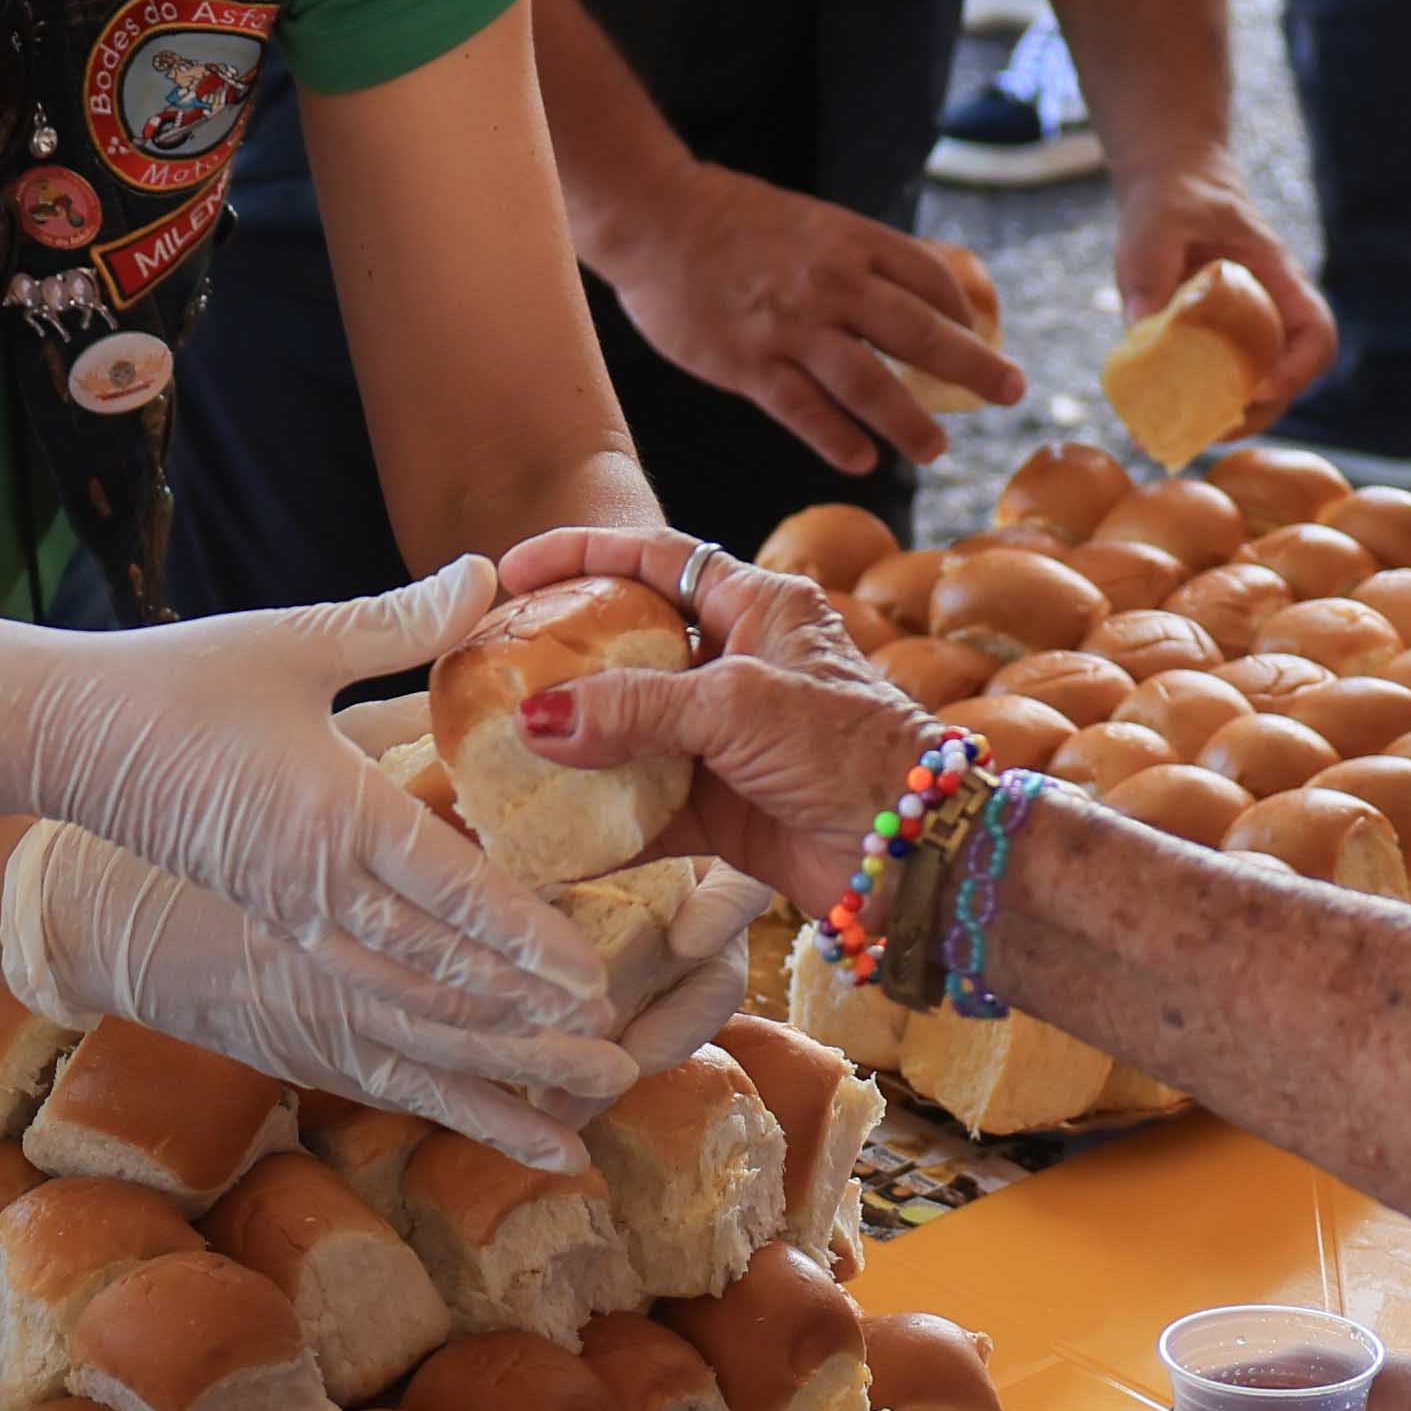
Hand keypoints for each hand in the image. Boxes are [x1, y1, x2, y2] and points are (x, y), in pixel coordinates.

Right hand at [0, 557, 598, 1031]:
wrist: (65, 740)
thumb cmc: (178, 681)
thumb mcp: (295, 640)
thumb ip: (399, 622)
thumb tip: (485, 574)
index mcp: (336, 817)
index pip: (452, 892)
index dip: (527, 940)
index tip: (590, 978)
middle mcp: (318, 889)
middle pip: (440, 967)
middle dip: (524, 1008)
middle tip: (608, 1039)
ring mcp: (290, 919)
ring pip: (400, 998)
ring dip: (479, 1033)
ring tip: (554, 1064)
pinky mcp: (270, 928)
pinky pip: (356, 997)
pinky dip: (418, 1030)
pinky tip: (462, 1048)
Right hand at [487, 521, 923, 897]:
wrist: (917, 855)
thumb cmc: (852, 751)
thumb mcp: (738, 706)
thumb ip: (634, 707)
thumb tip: (539, 721)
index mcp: (760, 607)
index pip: (658, 559)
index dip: (584, 555)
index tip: (513, 570)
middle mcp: (741, 666)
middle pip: (632, 647)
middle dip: (564, 660)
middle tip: (493, 668)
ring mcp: (729, 741)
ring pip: (630, 733)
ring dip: (574, 747)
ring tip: (502, 750)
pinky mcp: (725, 809)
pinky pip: (646, 809)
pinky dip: (602, 823)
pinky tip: (550, 834)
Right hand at [586, 154, 1018, 475]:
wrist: (654, 216)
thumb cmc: (734, 220)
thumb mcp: (812, 222)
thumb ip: (860, 257)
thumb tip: (920, 289)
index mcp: (851, 242)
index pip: (930, 279)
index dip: (964, 312)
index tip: (980, 338)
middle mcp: (831, 284)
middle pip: (919, 333)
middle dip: (974, 368)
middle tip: (1013, 392)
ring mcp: (789, 327)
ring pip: (868, 382)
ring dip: (910, 422)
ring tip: (937, 451)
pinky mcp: (746, 362)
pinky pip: (803, 409)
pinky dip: (837, 438)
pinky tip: (863, 459)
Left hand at [1110, 173, 1335, 421]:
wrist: (1172, 186)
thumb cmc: (1173, 200)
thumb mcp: (1156, 228)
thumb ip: (1150, 273)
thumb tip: (1139, 331)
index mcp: (1276, 278)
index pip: (1316, 333)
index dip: (1298, 369)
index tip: (1259, 389)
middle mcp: (1272, 310)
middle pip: (1290, 376)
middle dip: (1258, 412)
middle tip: (1210, 431)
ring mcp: (1248, 328)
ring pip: (1259, 387)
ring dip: (1231, 418)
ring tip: (1182, 435)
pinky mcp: (1218, 340)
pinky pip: (1224, 380)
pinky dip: (1202, 405)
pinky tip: (1162, 419)